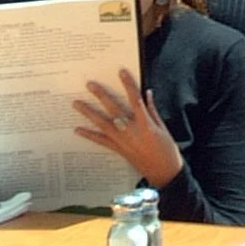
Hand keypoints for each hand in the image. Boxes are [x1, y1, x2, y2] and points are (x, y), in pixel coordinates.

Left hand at [72, 69, 182, 188]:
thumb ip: (152, 110)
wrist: (164, 173)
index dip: (128, 85)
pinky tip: (78, 129)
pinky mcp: (119, 150)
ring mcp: (123, 141)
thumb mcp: (163, 128)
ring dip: (89, 113)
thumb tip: (147, 93)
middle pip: (114, 109)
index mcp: (145, 123)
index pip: (135, 100)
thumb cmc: (167, 150)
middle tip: (90, 84)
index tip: (121, 72)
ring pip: (103, 124)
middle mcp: (132, 131)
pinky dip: (89, 135)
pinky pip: (101, 141)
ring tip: (77, 103)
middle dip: (102, 95)